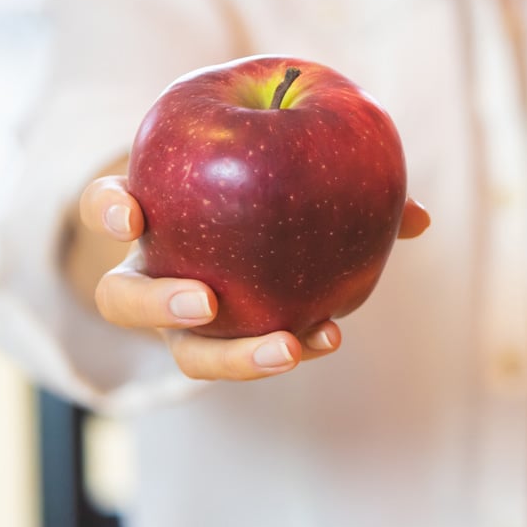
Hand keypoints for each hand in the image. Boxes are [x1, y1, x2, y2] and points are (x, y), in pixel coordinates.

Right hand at [79, 175, 430, 380]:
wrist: (254, 232)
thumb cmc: (267, 188)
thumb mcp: (291, 170)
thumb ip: (342, 180)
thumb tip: (421, 218)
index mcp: (155, 214)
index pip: (105, 206)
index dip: (109, 209)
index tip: (133, 215)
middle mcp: (156, 272)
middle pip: (127, 301)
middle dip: (160, 304)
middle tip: (208, 302)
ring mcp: (185, 320)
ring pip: (186, 354)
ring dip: (233, 357)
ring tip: (289, 347)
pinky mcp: (224, 345)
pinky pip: (247, 354)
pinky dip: (295, 343)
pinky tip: (330, 335)